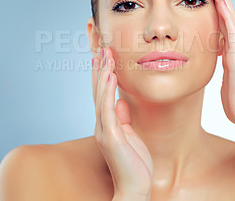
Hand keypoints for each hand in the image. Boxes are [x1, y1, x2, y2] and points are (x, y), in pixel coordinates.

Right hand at [92, 47, 153, 197]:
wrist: (135, 187)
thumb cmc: (134, 163)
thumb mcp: (130, 135)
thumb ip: (123, 118)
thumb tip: (120, 102)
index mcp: (107, 124)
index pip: (102, 95)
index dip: (102, 75)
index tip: (104, 57)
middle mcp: (102, 124)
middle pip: (98, 91)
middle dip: (100, 69)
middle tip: (101, 48)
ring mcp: (104, 130)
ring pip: (100, 96)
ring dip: (102, 74)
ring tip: (105, 55)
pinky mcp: (110, 136)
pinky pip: (107, 109)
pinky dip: (107, 91)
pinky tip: (110, 76)